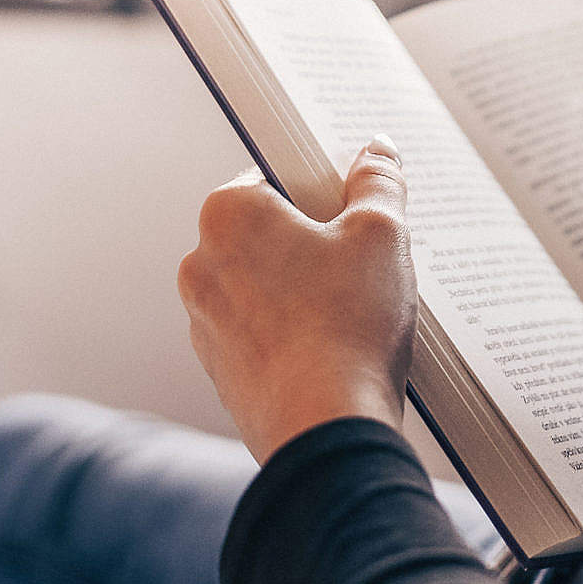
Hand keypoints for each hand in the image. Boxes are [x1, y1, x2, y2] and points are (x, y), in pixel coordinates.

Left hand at [179, 138, 416, 461]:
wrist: (327, 431)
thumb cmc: (348, 325)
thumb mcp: (381, 235)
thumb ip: (379, 182)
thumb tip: (378, 152)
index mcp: (228, 215)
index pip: (275, 174)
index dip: (321, 187)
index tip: (352, 206)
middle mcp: (201, 265)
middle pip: (269, 232)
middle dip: (315, 241)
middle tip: (364, 259)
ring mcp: (205, 324)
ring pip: (266, 287)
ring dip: (306, 291)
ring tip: (358, 311)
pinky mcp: (222, 372)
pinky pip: (264, 336)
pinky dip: (296, 336)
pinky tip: (339, 349)